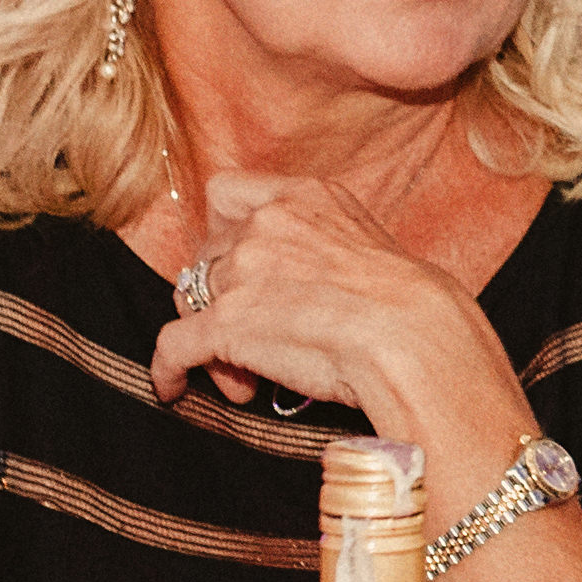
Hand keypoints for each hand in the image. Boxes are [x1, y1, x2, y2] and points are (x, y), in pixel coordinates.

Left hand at [149, 169, 502, 441]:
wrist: (414, 338)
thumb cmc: (411, 303)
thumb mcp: (366, 241)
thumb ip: (319, 243)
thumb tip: (299, 286)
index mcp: (303, 197)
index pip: (226, 193)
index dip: (220, 231)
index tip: (234, 261)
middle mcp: (266, 224)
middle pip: (207, 257)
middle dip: (220, 298)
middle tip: (249, 336)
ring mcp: (242, 272)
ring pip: (194, 304)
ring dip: (212, 338)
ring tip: (245, 377)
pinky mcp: (226, 324)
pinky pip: (173, 345)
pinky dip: (167, 369)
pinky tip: (172, 387)